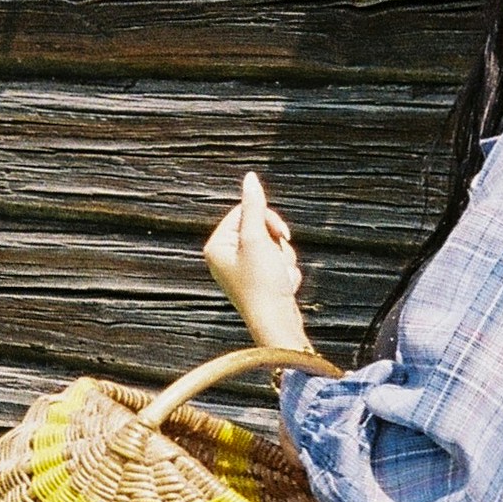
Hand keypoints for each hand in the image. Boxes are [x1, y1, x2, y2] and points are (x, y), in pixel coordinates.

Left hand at [205, 172, 313, 353]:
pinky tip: (282, 286)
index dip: (266, 220)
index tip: (279, 234)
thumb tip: (250, 178)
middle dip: (277, 243)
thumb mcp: (257, 239)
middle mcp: (225, 257)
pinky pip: (278, 262)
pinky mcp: (259, 280)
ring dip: (284, 258)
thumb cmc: (262, 284)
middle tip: (278, 259)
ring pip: (273, 245)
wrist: (277, 323)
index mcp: (216, 245)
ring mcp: (243, 270)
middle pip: (260, 227)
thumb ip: (254, 206)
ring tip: (280, 277)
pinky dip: (285, 272)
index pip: (244, 212)